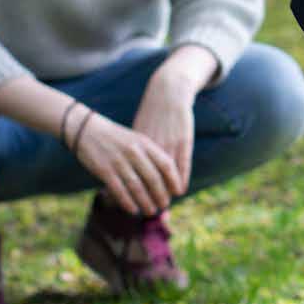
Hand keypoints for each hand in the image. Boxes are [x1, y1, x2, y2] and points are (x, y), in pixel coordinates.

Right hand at [74, 111, 183, 215]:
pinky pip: (119, 190)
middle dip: (161, 195)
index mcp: (145, 143)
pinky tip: (133, 210)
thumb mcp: (137, 140)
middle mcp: (133, 152)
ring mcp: (118, 161)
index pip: (166, 163)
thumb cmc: (117, 139)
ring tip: (151, 211)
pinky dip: (127, 202)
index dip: (174, 180)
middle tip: (165, 205)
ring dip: (145, 202)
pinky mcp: (104, 170)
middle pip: (153, 178)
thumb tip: (166, 178)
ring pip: (137, 187)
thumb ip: (151, 155)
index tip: (178, 192)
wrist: (88, 131)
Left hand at [131, 47, 217, 192]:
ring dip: (165, 190)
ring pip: (166, 173)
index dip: (132, 188)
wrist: (168, 93)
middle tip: (151, 211)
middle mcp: (153, 145)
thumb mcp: (138, 130)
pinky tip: (180, 189)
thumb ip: (131, 148)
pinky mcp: (183, 140)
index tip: (132, 204)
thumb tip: (119, 165)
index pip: (134, 171)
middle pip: (149, 176)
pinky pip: (182, 163)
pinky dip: (181, 178)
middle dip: (150, 195)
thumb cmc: (152, 113)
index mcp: (139, 144)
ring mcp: (169, 142)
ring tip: (165, 205)